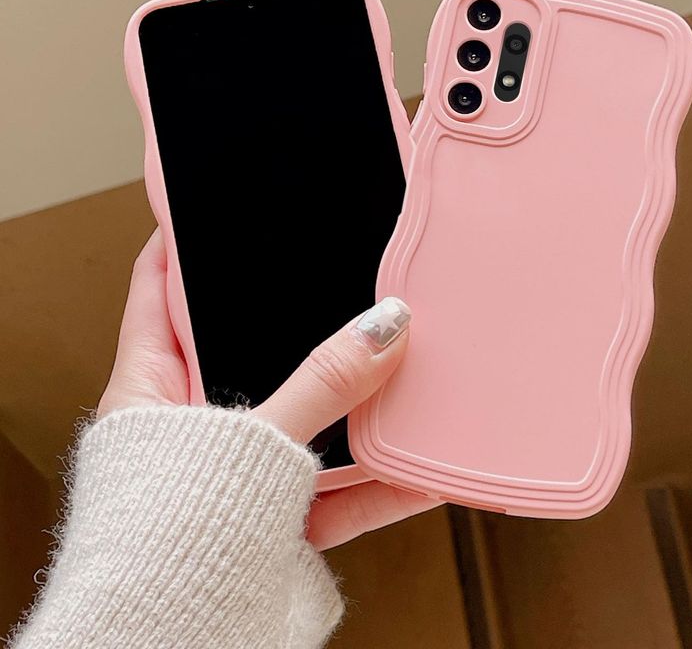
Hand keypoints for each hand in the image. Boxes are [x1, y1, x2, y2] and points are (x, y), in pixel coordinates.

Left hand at [99, 230, 436, 548]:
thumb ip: (319, 386)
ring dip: (356, 409)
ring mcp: (240, 469)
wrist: (169, 643)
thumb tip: (381, 329)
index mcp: (153, 389)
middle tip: (343, 279)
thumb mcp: (251, 443)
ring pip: (306, 420)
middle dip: (301, 321)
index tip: (216, 203)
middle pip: (250, 346)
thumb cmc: (164, 546)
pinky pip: (334, 488)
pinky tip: (422, 468)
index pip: (161, 290)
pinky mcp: (278, 516)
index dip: (184, 241)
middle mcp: (194, 424)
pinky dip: (378, 482)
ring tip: (405, 371)